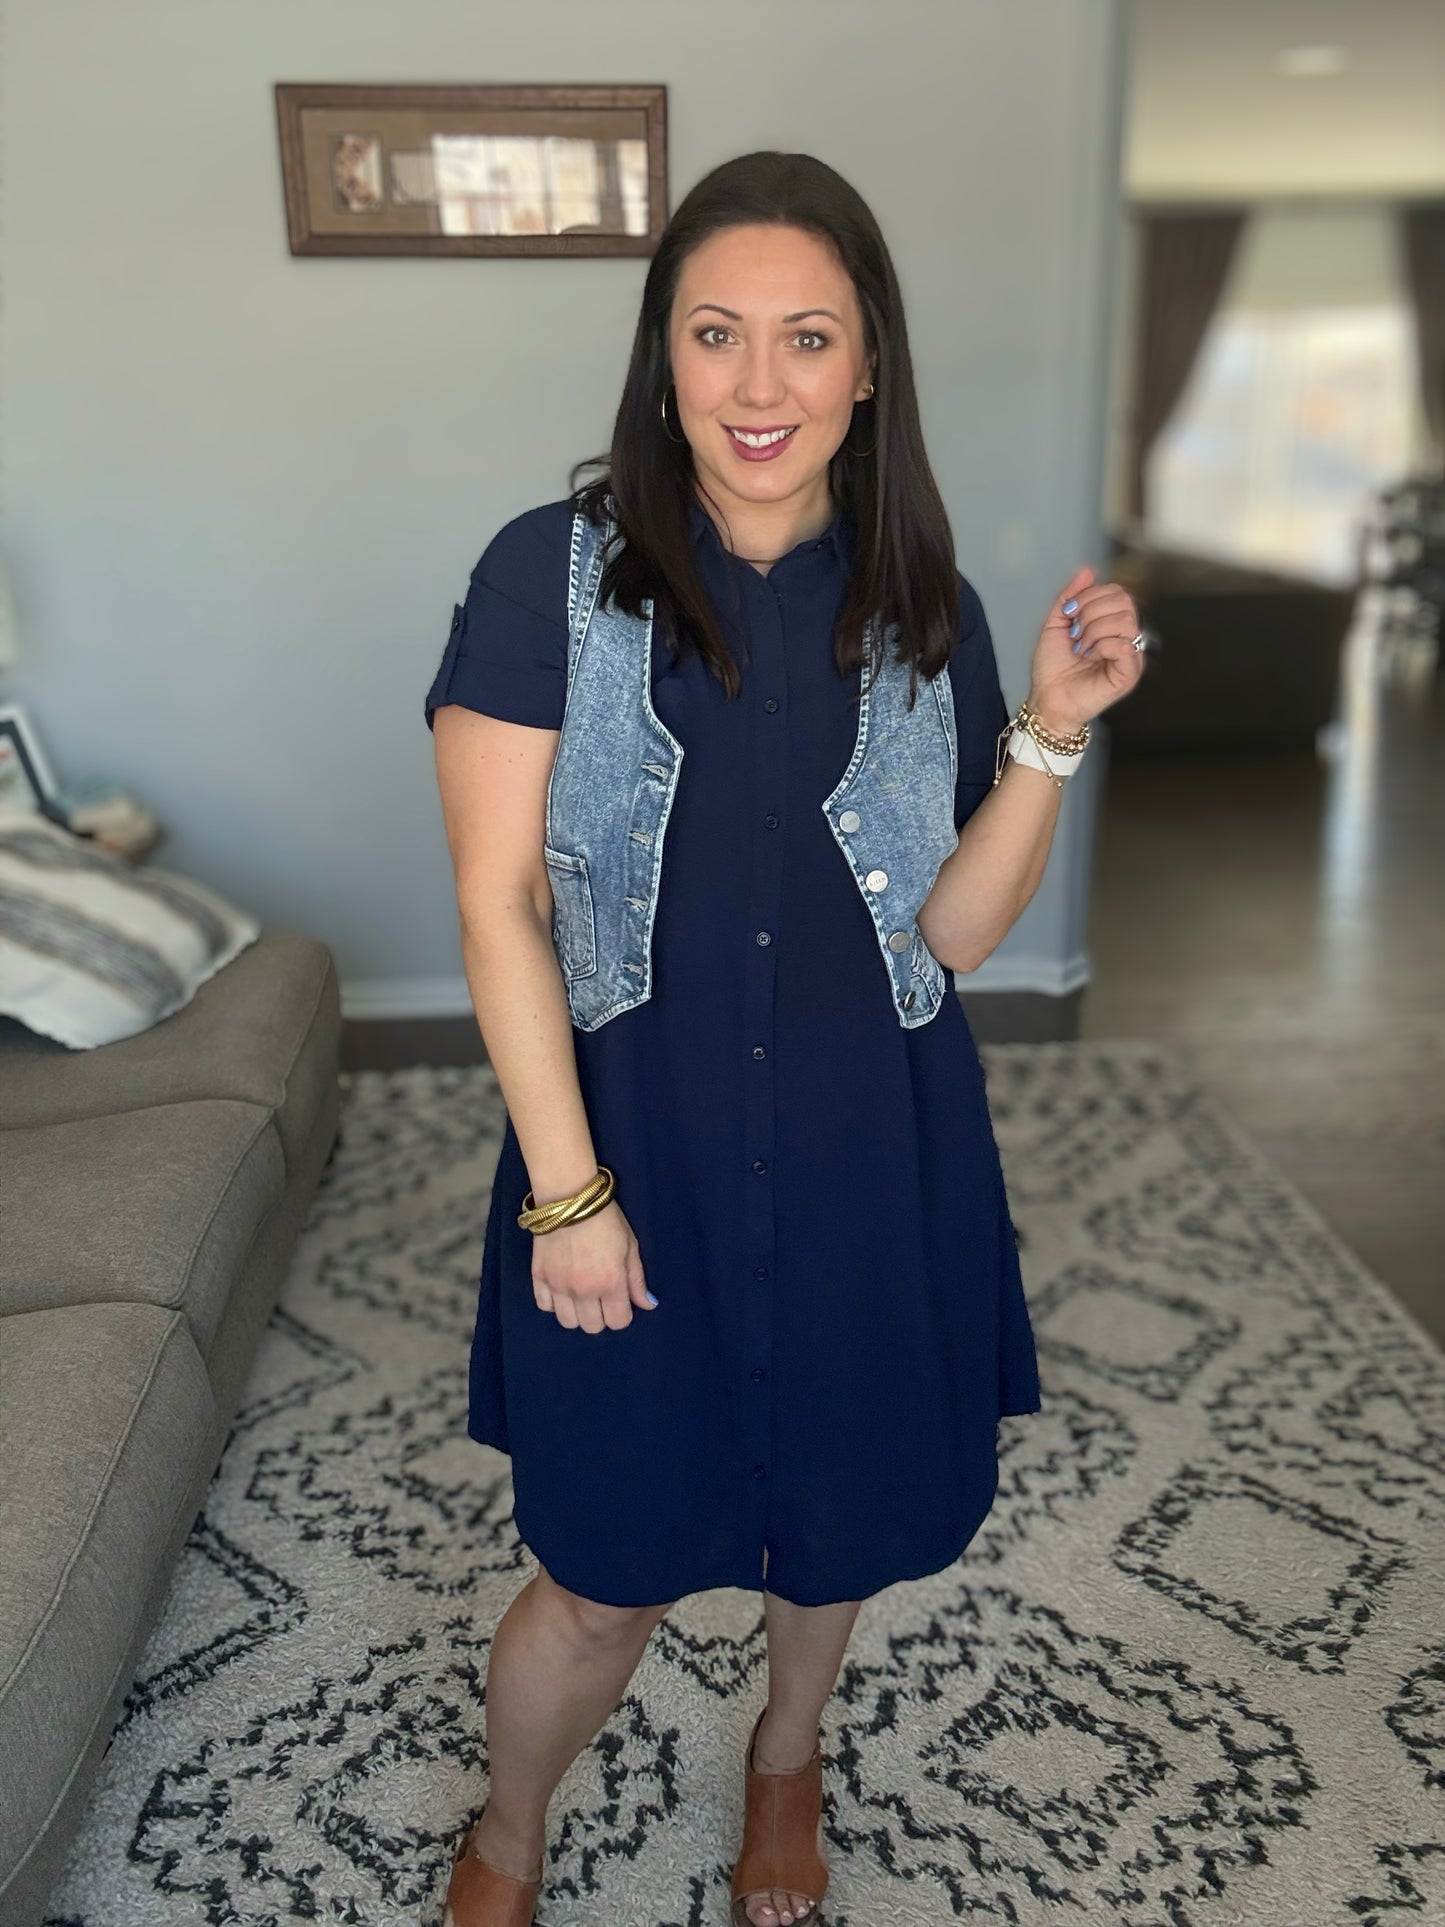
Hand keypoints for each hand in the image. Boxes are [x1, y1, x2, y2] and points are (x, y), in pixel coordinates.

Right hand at [531, 1198, 654, 1332]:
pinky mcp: (538, 1277)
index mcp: (610, 1283)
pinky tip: (562, 1289)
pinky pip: (545, 1306)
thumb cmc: (606, 1219)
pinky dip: (554, 1303)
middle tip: (601, 1297)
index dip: (622, 1314)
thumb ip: (637, 1280)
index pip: (618, 1322)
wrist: (569, 1197)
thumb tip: (647, 1305)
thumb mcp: (630, 1246)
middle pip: (593, 1327)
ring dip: (577, 1313)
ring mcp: (558, 1286)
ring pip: (568, 1322)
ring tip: (581, 1296)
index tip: (620, 1301)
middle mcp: (584, 1290)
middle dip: (601, 1316)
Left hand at [1025, 565, 1146, 735]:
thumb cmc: (1052, 668)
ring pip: (1126, 620)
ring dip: (1094, 630)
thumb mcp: (1056, 624)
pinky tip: (1089, 657)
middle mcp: (1124, 636)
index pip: (1116, 591)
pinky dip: (1100, 646)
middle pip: (1124, 600)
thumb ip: (1070, 597)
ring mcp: (1129, 654)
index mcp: (1110, 623)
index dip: (1090, 596)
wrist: (1047, 698)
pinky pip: (1125, 645)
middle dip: (1091, 611)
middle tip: (1075, 633)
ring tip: (1080, 647)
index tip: (1069, 615)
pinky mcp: (1129, 673)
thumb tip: (1087, 572)